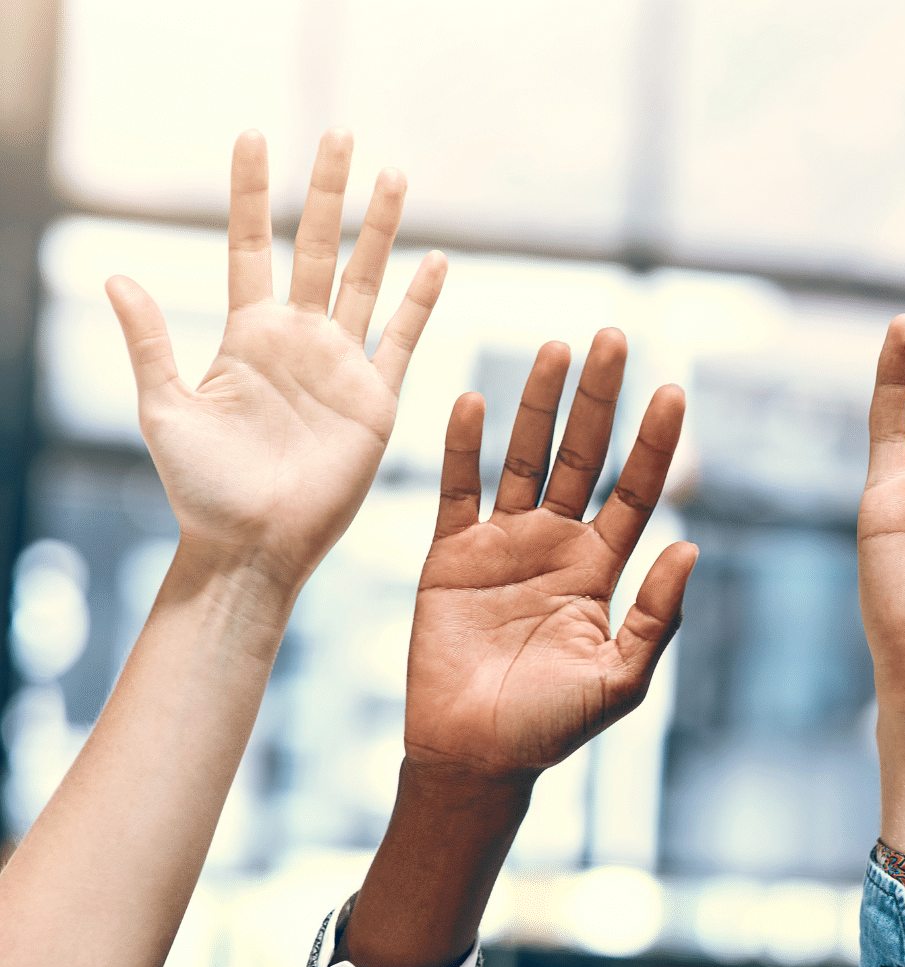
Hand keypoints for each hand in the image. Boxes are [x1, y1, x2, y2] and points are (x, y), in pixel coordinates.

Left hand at [105, 128, 446, 589]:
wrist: (253, 544)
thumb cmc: (201, 488)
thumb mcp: (163, 410)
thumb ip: (150, 343)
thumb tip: (116, 277)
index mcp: (246, 336)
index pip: (251, 246)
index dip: (252, 193)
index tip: (253, 138)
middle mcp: (297, 340)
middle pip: (315, 246)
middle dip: (328, 191)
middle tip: (339, 134)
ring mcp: (340, 365)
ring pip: (364, 279)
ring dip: (380, 229)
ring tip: (394, 176)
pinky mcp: (375, 398)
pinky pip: (402, 338)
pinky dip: (421, 301)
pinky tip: (437, 262)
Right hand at [404, 329, 696, 777]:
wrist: (476, 757)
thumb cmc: (553, 728)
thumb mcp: (621, 679)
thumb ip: (657, 616)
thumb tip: (692, 547)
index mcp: (601, 568)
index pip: (635, 489)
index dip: (654, 441)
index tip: (673, 389)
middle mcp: (556, 544)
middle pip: (583, 454)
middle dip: (600, 398)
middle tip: (615, 336)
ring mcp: (502, 544)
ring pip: (523, 456)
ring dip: (538, 403)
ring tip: (556, 348)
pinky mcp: (449, 556)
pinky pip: (456, 490)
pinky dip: (462, 446)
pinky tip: (473, 399)